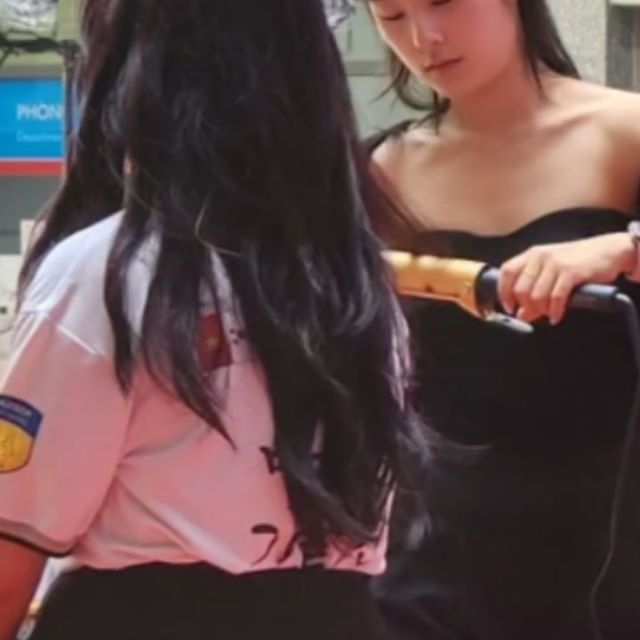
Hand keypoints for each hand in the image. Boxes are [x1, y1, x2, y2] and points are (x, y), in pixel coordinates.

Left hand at [498, 232, 635, 324]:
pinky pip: (555, 298)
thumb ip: (534, 291)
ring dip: (541, 311)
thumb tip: (521, 315)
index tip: (509, 307)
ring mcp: (555, 263)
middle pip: (520, 289)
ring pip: (536, 296)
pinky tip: (557, 316)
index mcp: (532, 254)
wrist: (608, 250)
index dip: (504, 293)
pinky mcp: (571, 271)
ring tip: (549, 314)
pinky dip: (555, 311)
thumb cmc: (578, 262)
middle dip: (526, 307)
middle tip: (535, 314)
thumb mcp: (552, 272)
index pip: (506, 272)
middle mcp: (540, 256)